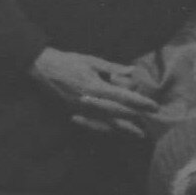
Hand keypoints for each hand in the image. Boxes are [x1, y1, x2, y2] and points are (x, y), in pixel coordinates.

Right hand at [30, 48, 156, 137]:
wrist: (41, 68)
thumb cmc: (68, 61)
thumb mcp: (92, 61)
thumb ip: (113, 68)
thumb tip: (132, 71)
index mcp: (95, 87)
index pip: (123, 98)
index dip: (140, 103)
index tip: (154, 106)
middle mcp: (89, 102)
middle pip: (118, 114)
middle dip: (135, 119)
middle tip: (152, 123)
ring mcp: (81, 110)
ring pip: (106, 123)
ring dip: (124, 129)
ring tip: (139, 134)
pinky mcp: (73, 113)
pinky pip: (93, 125)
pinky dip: (106, 129)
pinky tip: (115, 132)